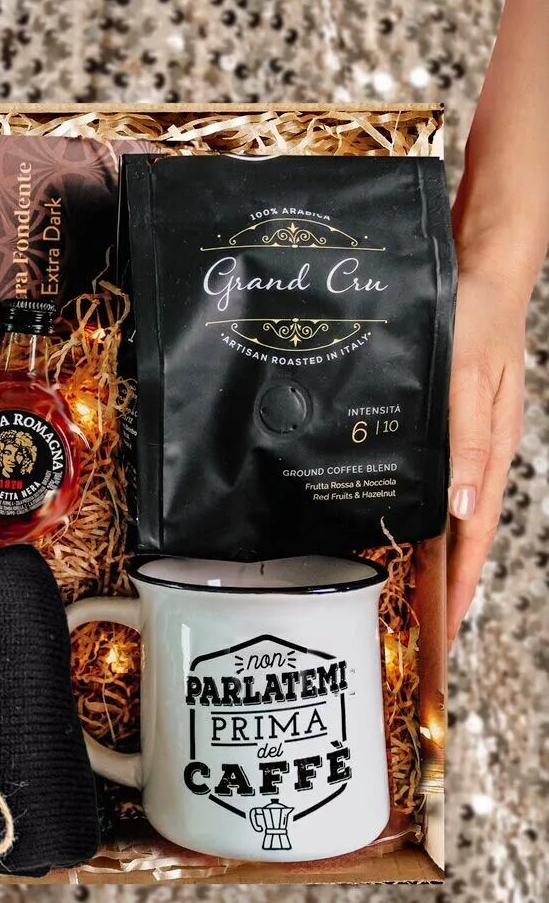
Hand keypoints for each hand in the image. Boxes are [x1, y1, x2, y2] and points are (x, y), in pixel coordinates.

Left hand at [446, 266, 527, 641]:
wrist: (483, 276)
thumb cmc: (476, 324)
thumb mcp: (470, 383)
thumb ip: (466, 445)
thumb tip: (462, 510)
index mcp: (492, 452)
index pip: (476, 534)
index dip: (462, 583)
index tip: (447, 626)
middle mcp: (483, 454)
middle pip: (465, 532)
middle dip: (448, 581)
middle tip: (422, 624)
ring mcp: (471, 441)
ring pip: (453, 509)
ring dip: (437, 551)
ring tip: (412, 588)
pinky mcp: (456, 425)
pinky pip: (444, 479)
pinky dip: (430, 509)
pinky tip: (408, 520)